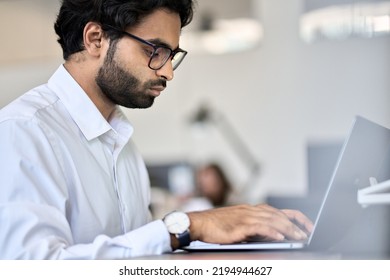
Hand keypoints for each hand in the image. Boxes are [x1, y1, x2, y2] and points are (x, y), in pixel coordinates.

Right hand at [187, 204, 313, 244]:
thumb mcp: (238, 223)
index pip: (278, 210)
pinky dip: (271, 231)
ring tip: (299, 237)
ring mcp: (245, 217)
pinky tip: (280, 236)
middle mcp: (250, 210)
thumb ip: (255, 228)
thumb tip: (273, 236)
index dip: (294, 217)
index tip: (306, 225)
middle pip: (278, 214)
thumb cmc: (216, 225)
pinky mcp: (239, 226)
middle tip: (307, 233)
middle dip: (295, 224)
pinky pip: (259, 227)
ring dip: (287, 228)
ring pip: (272, 219)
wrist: (198, 223)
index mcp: (251, 209)